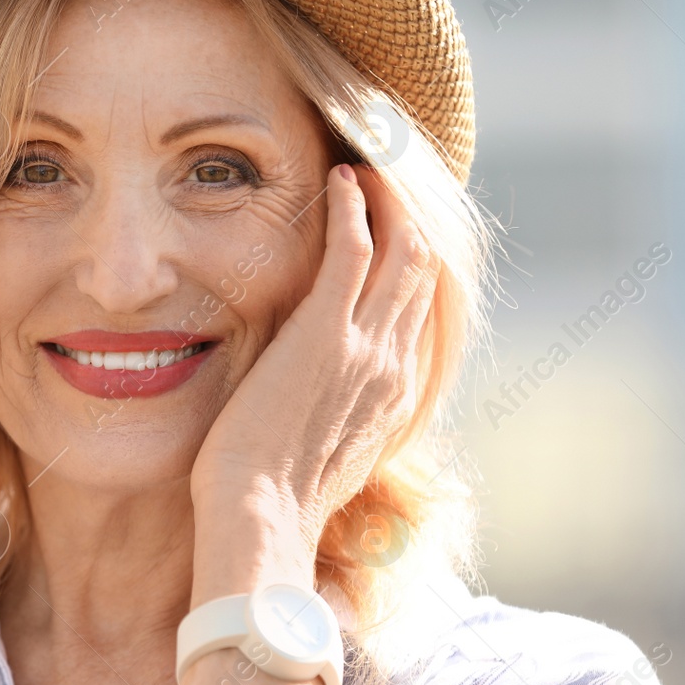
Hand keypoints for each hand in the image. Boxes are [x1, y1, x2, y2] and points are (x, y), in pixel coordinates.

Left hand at [187, 163, 440, 602]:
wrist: (261, 522)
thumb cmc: (273, 497)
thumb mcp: (325, 451)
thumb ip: (335, 412)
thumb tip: (321, 398)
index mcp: (395, 391)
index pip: (419, 304)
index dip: (412, 253)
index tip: (393, 218)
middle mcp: (394, 364)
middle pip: (424, 266)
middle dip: (410, 210)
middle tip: (386, 169)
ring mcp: (365, 348)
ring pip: (403, 249)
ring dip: (388, 198)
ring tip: (366, 163)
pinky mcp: (326, 337)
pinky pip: (355, 252)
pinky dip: (355, 209)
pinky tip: (341, 180)